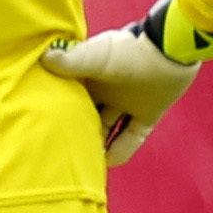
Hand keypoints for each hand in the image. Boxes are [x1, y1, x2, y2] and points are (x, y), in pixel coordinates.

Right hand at [43, 0, 212, 163]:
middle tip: (57, 151)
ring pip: (107, 128)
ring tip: (80, 161)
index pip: (69, 98)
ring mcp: (128, 104)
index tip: (42, 127)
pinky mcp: (148, 114)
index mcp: (91, 76)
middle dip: (75, 130)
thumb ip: (72, 60)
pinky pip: (132, 137)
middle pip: (87, 115)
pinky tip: (108, 162)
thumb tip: (44, 57)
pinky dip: (122, 149)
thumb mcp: (97, 57)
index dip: (57, 111)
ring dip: (97, 143)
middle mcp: (107, 91)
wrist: (169, 49)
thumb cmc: (129, 51)